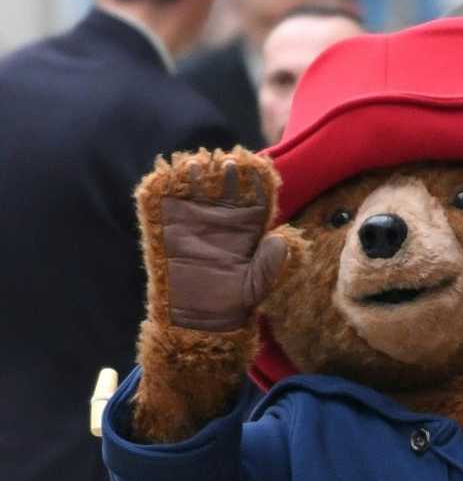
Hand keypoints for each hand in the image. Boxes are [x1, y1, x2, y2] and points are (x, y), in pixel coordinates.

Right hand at [139, 148, 288, 331]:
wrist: (199, 317)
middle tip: (227, 163)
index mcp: (248, 225)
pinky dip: (164, 186)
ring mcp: (194, 218)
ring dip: (196, 172)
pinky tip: (167, 178)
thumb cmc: (234, 300)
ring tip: (195, 165)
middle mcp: (222, 216)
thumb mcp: (257, 285)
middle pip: (226, 183)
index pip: (255, 194)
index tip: (257, 169)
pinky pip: (165, 200)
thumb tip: (281, 239)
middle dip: (227, 170)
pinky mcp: (168, 226)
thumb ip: (270, 263)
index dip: (257, 180)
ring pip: (196, 185)